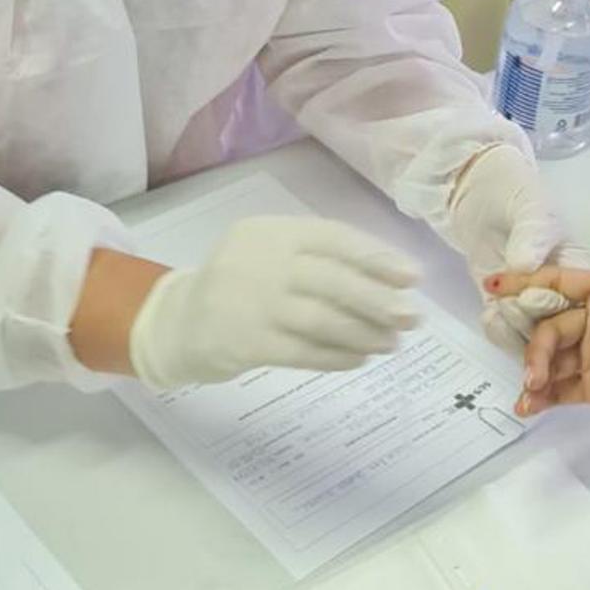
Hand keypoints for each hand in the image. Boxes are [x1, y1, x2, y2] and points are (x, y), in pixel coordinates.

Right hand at [129, 217, 420, 388]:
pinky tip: (359, 359)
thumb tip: (387, 278)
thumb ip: (317, 257)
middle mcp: (262, 261)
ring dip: (364, 333)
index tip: (412, 276)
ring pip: (322, 319)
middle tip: (412, 317)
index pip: (335, 238)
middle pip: (333, 280)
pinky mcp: (245, 343)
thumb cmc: (240, 282)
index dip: (377, 257)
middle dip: (379, 300)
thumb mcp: (269, 252)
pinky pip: (303, 352)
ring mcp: (251, 303)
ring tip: (391, 342)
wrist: (176, 321)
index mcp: (273, 230)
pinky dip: (336, 357)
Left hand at [447, 145, 589, 352]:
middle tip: (508, 305)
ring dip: (513, 329)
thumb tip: (526, 266)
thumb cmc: (514, 192)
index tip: (530, 297)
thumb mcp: (530, 209)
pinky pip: (506, 330)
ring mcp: (530, 300)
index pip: (577, 300)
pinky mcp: (503, 303)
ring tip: (496, 308)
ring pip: (530, 334)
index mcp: (577, 266)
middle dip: (532, 323)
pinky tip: (489, 314)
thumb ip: (532, 238)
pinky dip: (498, 329)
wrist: (476, 190)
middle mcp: (560, 290)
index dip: (555, 305)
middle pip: (556, 325)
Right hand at [486, 214, 589, 436]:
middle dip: (534, 345)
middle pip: (550, 326)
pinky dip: (541, 397)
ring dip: (533, 371)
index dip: (526, 281)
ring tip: (530, 390)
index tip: (494, 284)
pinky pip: (562, 389)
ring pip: (550, 358)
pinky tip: (528, 406)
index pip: (560, 283)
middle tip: (533, 371)